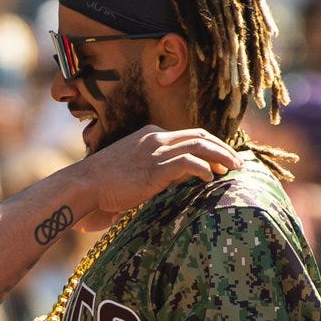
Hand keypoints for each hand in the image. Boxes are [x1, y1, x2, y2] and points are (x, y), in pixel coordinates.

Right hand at [82, 126, 240, 212]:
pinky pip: (188, 162)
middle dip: (222, 148)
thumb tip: (180, 179)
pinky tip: (210, 178)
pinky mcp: (154, 168)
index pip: (188, 135)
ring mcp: (155, 151)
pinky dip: (203, 168)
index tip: (222, 159)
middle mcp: (155, 138)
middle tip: (237, 162)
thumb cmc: (104, 184)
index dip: (210, 146)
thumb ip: (156, 169)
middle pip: (199, 135)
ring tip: (233, 169)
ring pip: (199, 145)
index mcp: (150, 135)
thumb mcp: (133, 170)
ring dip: (220, 156)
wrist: (83, 185)